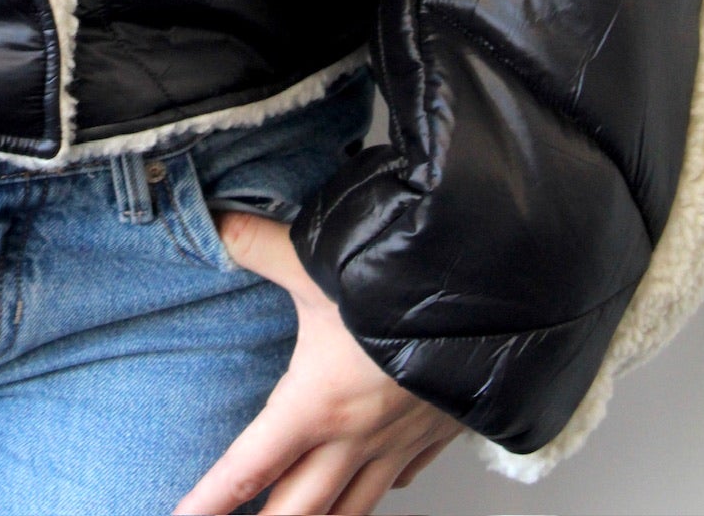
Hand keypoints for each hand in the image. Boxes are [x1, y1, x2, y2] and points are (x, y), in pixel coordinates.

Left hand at [173, 212, 458, 515]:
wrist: (494, 304)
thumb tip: (209, 218)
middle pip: (298, 510)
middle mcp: (355, 438)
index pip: (248, 467)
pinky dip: (374, 493)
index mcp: (316, 404)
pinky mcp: (433, 436)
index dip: (210, 501)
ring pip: (351, 509)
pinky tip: (366, 491)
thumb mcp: (315, 262)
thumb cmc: (404, 288)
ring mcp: (397, 445)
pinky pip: (398, 480)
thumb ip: (254, 242)